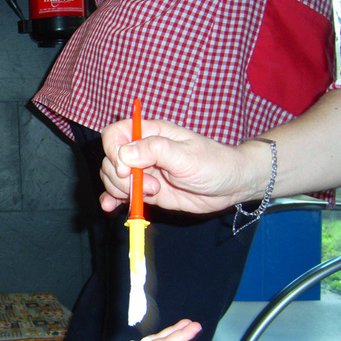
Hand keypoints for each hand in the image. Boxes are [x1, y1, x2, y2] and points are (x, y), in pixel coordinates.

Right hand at [99, 118, 252, 213]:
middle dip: (122, 178)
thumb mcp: (186, 155)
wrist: (230, 186)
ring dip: (122, 190)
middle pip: (110, 160)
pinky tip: (110, 206)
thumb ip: (155, 151)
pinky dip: (112, 200)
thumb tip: (124, 153)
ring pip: (112, 178)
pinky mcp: (145, 191)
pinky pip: (120, 194)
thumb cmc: (214, 163)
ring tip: (153, 194)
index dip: (113, 152)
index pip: (115, 134)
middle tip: (152, 187)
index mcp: (151, 134)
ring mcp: (142, 172)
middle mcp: (142, 151)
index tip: (125, 170)